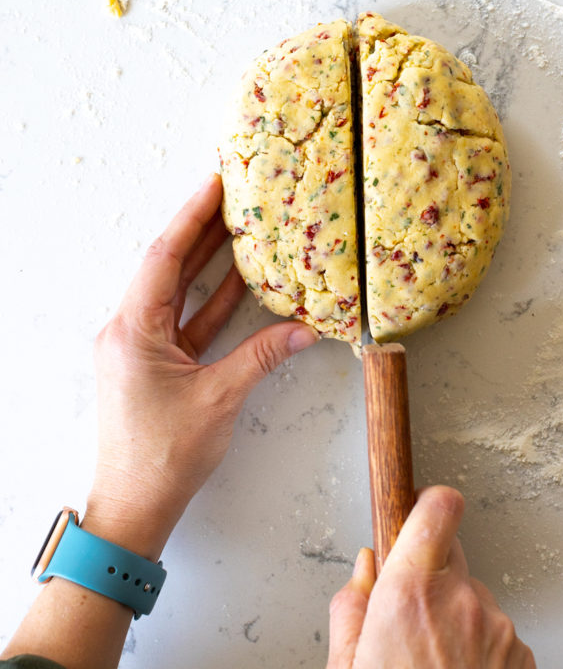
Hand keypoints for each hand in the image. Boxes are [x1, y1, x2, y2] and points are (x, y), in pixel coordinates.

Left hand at [84, 173, 318, 557]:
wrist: (134, 508)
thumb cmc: (163, 457)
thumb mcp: (219, 400)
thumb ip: (261, 357)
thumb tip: (305, 330)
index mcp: (133, 330)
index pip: (164, 256)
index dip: (191, 215)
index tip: (215, 181)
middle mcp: (130, 330)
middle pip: (169, 266)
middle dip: (202, 228)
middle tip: (234, 192)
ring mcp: (142, 346)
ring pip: (179, 291)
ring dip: (209, 261)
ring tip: (242, 224)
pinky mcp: (156, 364)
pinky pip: (186, 320)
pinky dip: (213, 301)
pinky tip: (242, 280)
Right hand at [327, 487, 535, 668]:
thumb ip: (350, 607)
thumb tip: (363, 570)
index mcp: (410, 592)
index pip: (437, 507)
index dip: (426, 504)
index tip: (415, 508)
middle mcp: (461, 600)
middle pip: (451, 554)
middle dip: (431, 574)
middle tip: (410, 617)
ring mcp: (498, 628)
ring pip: (474, 598)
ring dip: (456, 618)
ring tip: (432, 666)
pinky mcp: (522, 656)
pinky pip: (496, 632)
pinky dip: (479, 648)